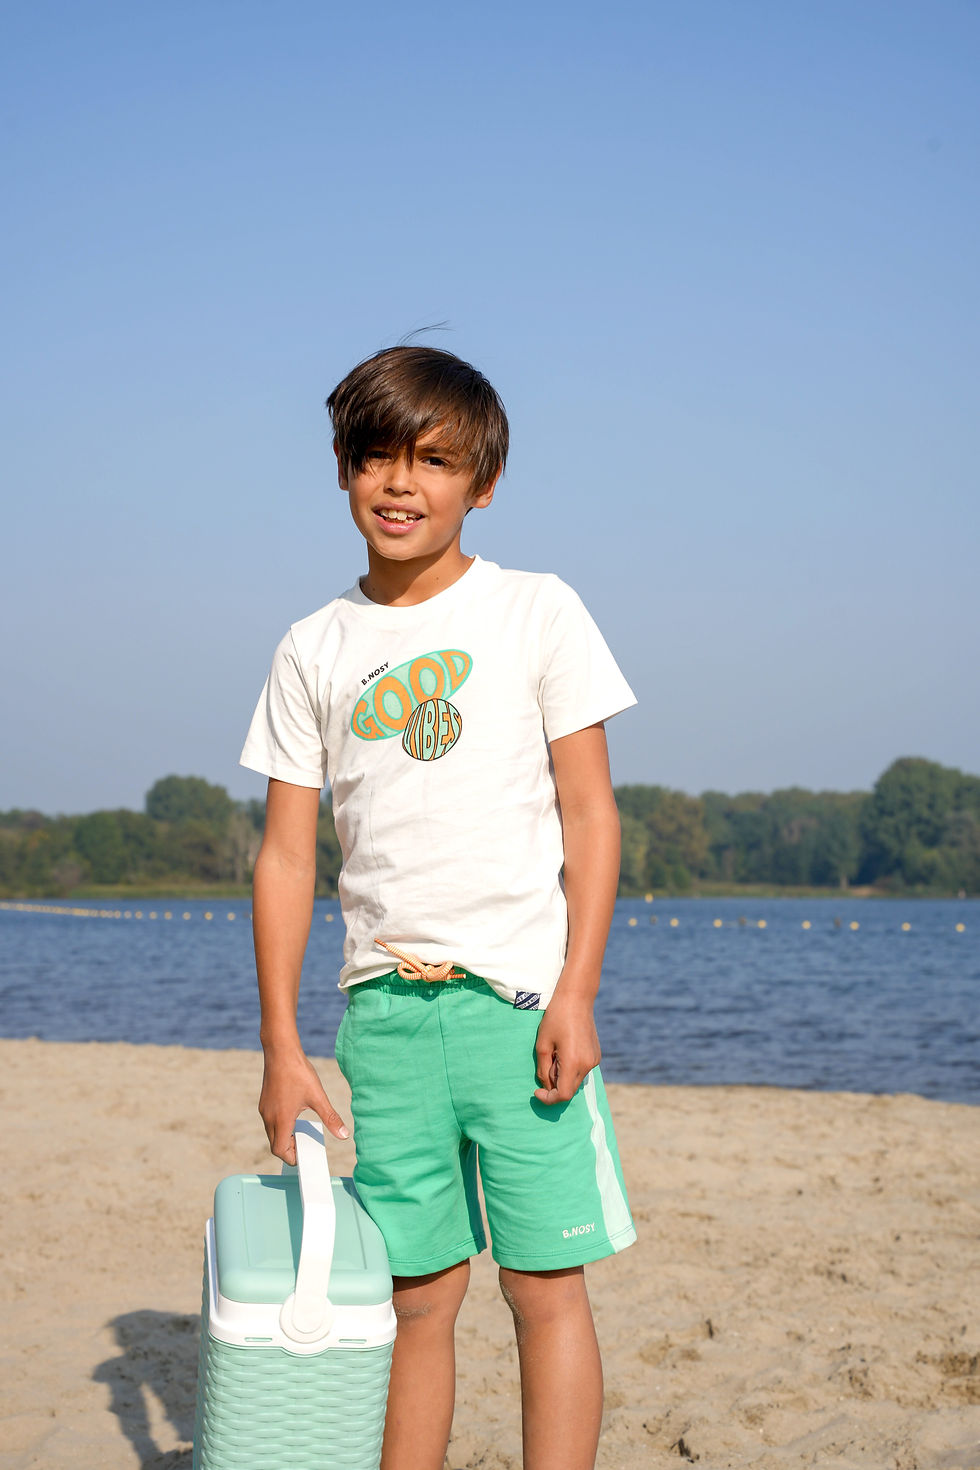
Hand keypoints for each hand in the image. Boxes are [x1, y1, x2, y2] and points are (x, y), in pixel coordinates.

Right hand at [258, 1044, 348, 1163]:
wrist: (281, 1050)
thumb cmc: (298, 1072)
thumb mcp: (318, 1097)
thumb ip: (330, 1118)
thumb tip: (344, 1135)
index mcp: (281, 1120)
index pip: (280, 1151)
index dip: (292, 1157)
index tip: (304, 1154)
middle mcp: (269, 1117)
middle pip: (275, 1144)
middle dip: (289, 1149)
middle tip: (305, 1145)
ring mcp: (264, 1109)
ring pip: (272, 1132)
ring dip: (284, 1137)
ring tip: (301, 1130)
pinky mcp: (264, 1102)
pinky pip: (270, 1121)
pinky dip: (280, 1125)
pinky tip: (294, 1114)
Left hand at [533, 993, 600, 1104]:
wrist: (576, 999)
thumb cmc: (556, 1018)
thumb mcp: (542, 1044)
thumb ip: (543, 1069)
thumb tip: (547, 1086)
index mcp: (573, 1062)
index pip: (563, 1095)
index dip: (549, 1099)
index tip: (537, 1091)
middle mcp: (587, 1064)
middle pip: (570, 1089)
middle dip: (554, 1083)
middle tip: (547, 1061)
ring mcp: (594, 1060)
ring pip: (575, 1080)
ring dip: (563, 1074)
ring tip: (557, 1052)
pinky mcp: (596, 1055)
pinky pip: (581, 1070)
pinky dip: (571, 1067)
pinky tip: (565, 1048)